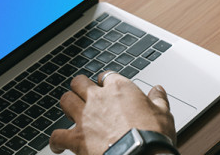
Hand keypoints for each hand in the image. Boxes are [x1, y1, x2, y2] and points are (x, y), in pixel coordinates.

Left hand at [49, 72, 175, 154]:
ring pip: (65, 100)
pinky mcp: (76, 138)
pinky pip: (57, 135)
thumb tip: (158, 90)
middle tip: (84, 93)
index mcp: (120, 89)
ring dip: (67, 104)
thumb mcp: (163, 113)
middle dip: (80, 86)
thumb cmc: (152, 135)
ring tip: (71, 110)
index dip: (106, 81)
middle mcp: (98, 99)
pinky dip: (56, 140)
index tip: (108, 87)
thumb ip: (158, 99)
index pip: (107, 76)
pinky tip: (58, 144)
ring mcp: (85, 117)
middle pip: (79, 82)